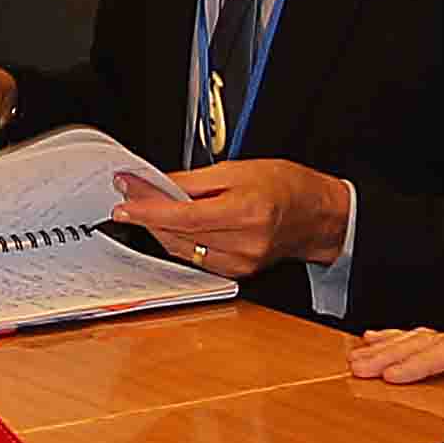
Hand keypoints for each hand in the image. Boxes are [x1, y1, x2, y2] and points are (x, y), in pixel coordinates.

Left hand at [107, 158, 350, 281]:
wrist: (318, 215)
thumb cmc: (286, 187)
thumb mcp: (239, 170)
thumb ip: (194, 181)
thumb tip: (158, 185)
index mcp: (246, 213)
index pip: (183, 215)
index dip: (148, 208)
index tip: (125, 197)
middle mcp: (244, 244)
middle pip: (178, 233)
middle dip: (147, 213)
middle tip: (129, 193)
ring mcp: (241, 263)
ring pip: (181, 249)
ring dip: (158, 228)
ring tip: (145, 206)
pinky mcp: (238, 272)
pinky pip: (194, 258)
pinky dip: (177, 240)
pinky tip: (170, 226)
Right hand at [345, 322, 443, 407]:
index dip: (421, 362)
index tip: (392, 375)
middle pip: (431, 340)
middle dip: (393, 353)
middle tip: (360, 366)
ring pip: (427, 338)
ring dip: (392, 346)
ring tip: (361, 354)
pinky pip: (432, 343)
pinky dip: (405, 342)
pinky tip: (384, 342)